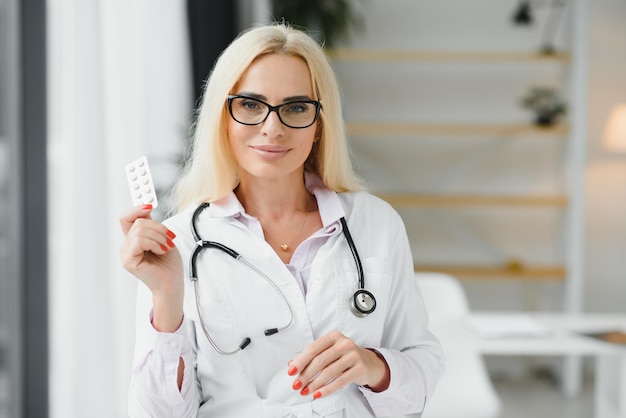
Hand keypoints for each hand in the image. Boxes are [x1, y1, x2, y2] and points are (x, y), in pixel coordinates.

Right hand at [119, 204, 183, 330]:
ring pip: (140, 230)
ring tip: (165, 248)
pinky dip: (155, 243)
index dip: (137, 208)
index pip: (127, 218)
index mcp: (133, 240)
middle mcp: (126, 246)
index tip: (150, 206)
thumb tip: (147, 207)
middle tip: (169, 239)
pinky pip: (140, 240)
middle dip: (158, 228)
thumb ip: (152, 225)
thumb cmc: (169, 264)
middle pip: (138, 222)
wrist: (172, 283)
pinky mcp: (128, 261)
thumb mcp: (162, 238)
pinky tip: (161, 251)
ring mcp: (125, 254)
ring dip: (159, 237)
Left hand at [287, 331, 389, 399]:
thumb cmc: (346, 356)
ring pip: (328, 372)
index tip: (291, 371)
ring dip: (314, 384)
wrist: (369, 363)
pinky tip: (318, 394)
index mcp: (334, 336)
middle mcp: (344, 343)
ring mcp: (353, 355)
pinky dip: (326, 389)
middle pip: (319, 361)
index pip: (313, 348)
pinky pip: (340, 381)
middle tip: (297, 384)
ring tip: (305, 391)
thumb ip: (312, 357)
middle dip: (305, 375)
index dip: (300, 361)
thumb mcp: (329, 352)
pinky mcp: (360, 368)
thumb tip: (293, 365)